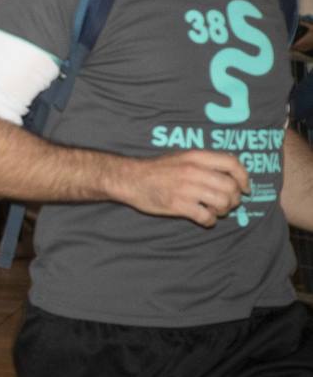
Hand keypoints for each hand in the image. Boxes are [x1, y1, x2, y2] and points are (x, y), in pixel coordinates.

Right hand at [114, 151, 247, 227]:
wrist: (131, 179)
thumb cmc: (157, 169)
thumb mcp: (182, 156)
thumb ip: (205, 161)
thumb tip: (232, 167)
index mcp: (196, 157)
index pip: (232, 164)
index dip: (244, 178)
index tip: (246, 188)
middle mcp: (194, 171)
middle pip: (231, 187)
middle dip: (234, 199)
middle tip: (228, 203)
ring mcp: (187, 189)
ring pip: (222, 203)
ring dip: (223, 210)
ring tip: (214, 210)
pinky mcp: (178, 205)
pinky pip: (206, 216)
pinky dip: (209, 220)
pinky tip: (204, 218)